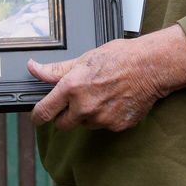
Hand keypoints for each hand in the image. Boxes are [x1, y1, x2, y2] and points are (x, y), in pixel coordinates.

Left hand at [29, 24, 185, 130]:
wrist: (151, 67)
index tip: (37, 116)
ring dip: (87, 115)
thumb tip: (34, 68)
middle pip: (62, 124)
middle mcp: (84, 107)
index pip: (44, 112)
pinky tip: (113, 101)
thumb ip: (56, 70)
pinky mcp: (116, 126)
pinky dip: (105, 117)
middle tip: (77, 100)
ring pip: (84, 124)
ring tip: (101, 95)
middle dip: (65, 115)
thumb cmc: (120, 58)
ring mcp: (101, 119)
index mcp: (72, 89)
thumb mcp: (83, 60)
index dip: (37, 116)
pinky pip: (103, 126)